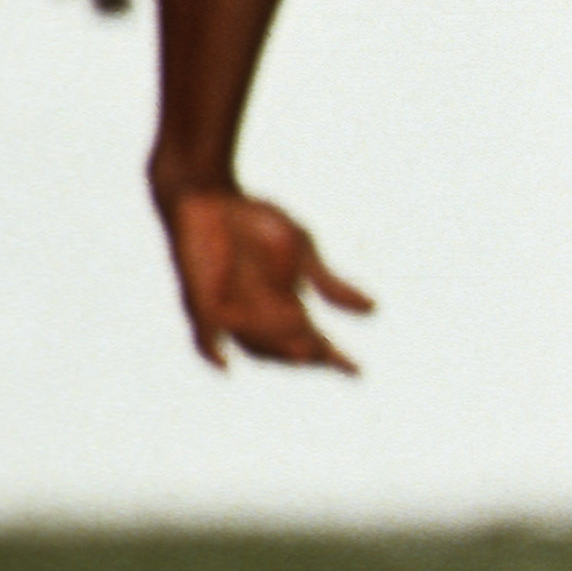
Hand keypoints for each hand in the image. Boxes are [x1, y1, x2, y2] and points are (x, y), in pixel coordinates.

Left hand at [158, 184, 373, 371]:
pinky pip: (204, 336)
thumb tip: (373, 310)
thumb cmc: (255, 223)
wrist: (208, 198)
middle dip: (301, 354)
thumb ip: (330, 284)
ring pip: (254, 344)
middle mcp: (259, 315)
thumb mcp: (303, 251)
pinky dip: (213, 353)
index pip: (314, 340)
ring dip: (275, 347)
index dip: (333, 358)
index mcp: (287, 304)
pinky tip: (226, 365)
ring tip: (296, 346)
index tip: (357, 372)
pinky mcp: (199, 302)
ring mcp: (228, 312)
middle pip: (285, 349)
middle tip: (317, 354)